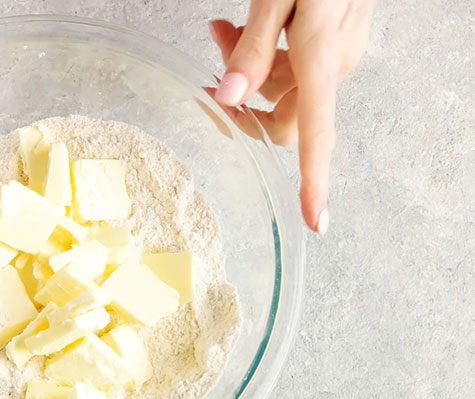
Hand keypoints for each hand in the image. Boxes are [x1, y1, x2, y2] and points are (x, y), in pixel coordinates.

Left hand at [209, 0, 372, 233]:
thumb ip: (252, 49)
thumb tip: (226, 98)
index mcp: (322, 59)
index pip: (316, 136)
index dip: (314, 182)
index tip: (315, 220)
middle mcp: (335, 64)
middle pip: (285, 115)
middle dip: (245, 97)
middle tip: (214, 53)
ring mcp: (338, 51)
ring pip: (287, 87)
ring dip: (251, 68)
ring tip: (221, 28)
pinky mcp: (335, 38)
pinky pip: (298, 64)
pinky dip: (269, 53)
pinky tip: (246, 24)